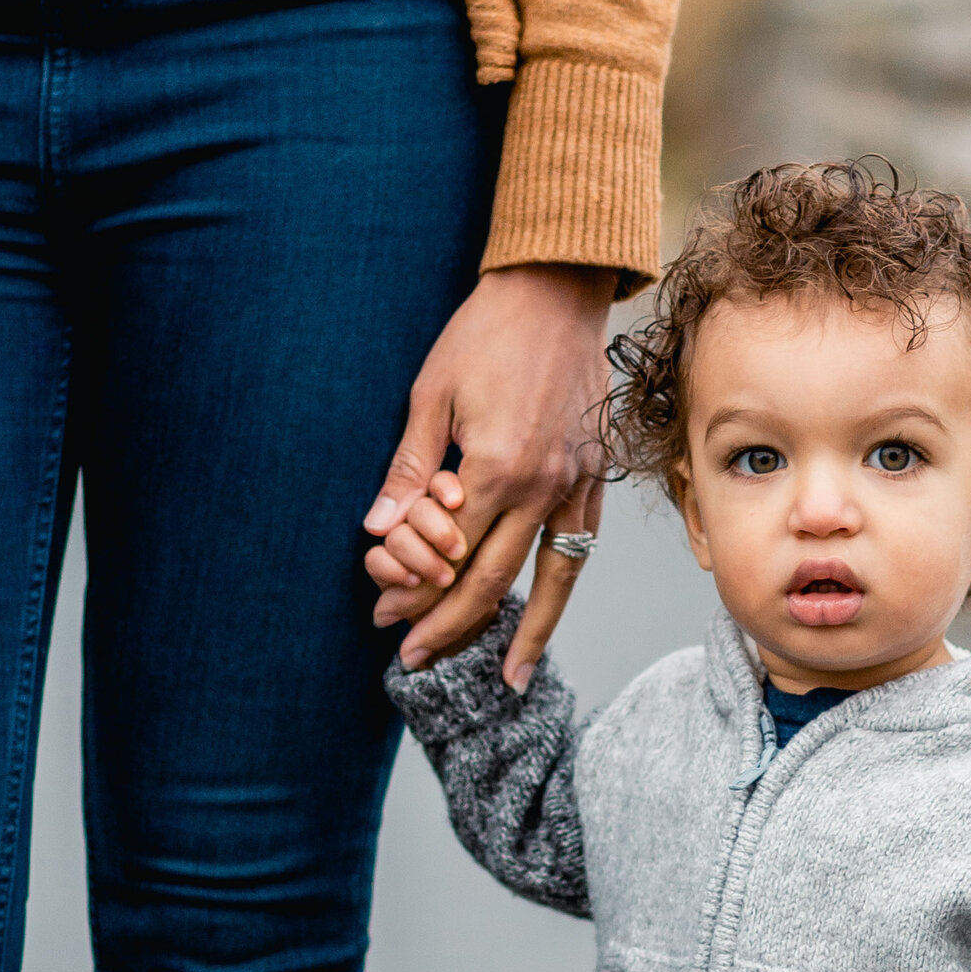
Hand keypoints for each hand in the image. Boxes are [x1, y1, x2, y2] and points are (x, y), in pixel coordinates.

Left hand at [365, 264, 612, 669]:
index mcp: (496, 467)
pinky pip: (579, 548)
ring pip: (549, 579)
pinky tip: (546, 617)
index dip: (414, 595)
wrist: (555, 292)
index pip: (450, 556)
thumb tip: (378, 530)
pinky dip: (562, 590)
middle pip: (493, 580)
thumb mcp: (430, 394)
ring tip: (509, 680)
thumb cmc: (485, 333)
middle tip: (414, 659)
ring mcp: (575, 484)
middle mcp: (542, 485)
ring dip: (526, 634)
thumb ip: (409, 470)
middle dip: (450, 626)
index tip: (383, 619)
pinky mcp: (592, 476)